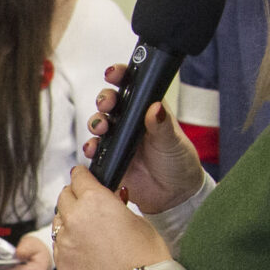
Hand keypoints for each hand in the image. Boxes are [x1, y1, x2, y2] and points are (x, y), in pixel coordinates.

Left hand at [53, 166, 170, 269]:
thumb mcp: (135, 217)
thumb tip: (106, 200)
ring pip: (58, 221)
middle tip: (86, 202)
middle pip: (64, 197)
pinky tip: (84, 248)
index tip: (82, 177)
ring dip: (68, 220)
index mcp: (94, 201)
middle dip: (74, 196)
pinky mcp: (62, 262)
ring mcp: (65, 241)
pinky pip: (58, 244)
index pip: (78, 177)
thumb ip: (113, 204)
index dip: (82, 176)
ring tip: (86, 228)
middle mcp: (74, 218)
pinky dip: (67, 242)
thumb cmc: (146, 255)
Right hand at [83, 65, 206, 213]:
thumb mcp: (173, 142)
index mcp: (148, 110)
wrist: (173, 196)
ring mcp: (118, 139)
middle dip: (104, 99)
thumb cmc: (179, 163)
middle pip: (111, 102)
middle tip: (107, 104)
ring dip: (96, 121)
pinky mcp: (110, 157)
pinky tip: (94, 149)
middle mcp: (131, 121)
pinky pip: (95, 149)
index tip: (114, 73)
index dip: (121, 76)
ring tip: (101, 128)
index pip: (132, 86)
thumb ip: (162, 125)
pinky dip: (91, 147)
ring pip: (100, 123)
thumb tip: (155, 108)